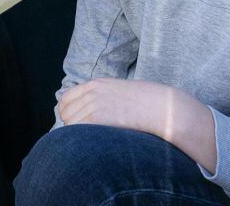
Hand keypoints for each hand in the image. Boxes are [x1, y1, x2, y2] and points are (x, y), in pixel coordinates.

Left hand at [59, 78, 216, 172]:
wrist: (164, 108)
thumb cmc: (146, 106)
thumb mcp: (120, 94)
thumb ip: (103, 100)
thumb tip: (90, 116)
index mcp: (96, 84)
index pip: (65, 99)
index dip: (68, 114)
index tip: (76, 125)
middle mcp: (92, 92)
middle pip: (66, 113)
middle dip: (72, 126)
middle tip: (87, 138)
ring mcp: (94, 104)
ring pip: (70, 124)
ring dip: (78, 136)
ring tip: (95, 142)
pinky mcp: (98, 118)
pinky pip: (77, 131)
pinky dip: (82, 140)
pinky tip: (96, 144)